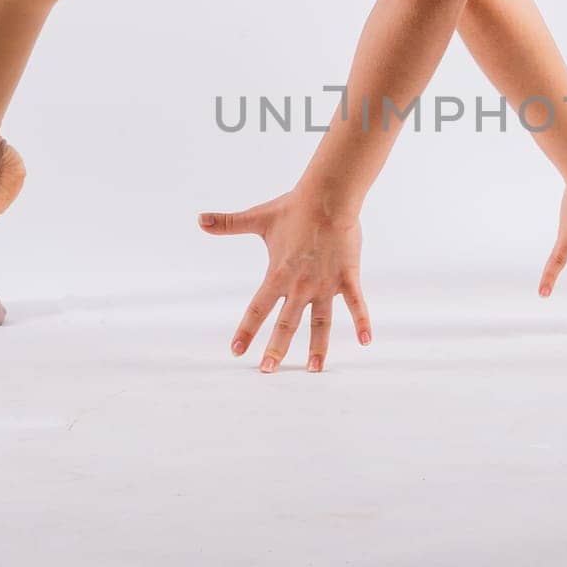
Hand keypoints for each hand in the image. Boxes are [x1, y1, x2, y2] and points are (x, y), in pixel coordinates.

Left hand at [198, 188, 371, 372]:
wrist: (327, 196)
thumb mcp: (258, 217)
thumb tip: (199, 219)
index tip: (236, 351)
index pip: (257, 309)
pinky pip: (357, 304)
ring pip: (320, 323)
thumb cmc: (294, 206)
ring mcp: (325, 284)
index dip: (246, 331)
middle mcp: (300, 285)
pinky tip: (366, 342)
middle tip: (267, 371)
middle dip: (276, 349)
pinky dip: (362, 323)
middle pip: (286, 324)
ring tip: (312, 369)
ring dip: (316, 347)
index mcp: (278, 274)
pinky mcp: (347, 277)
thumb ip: (228, 223)